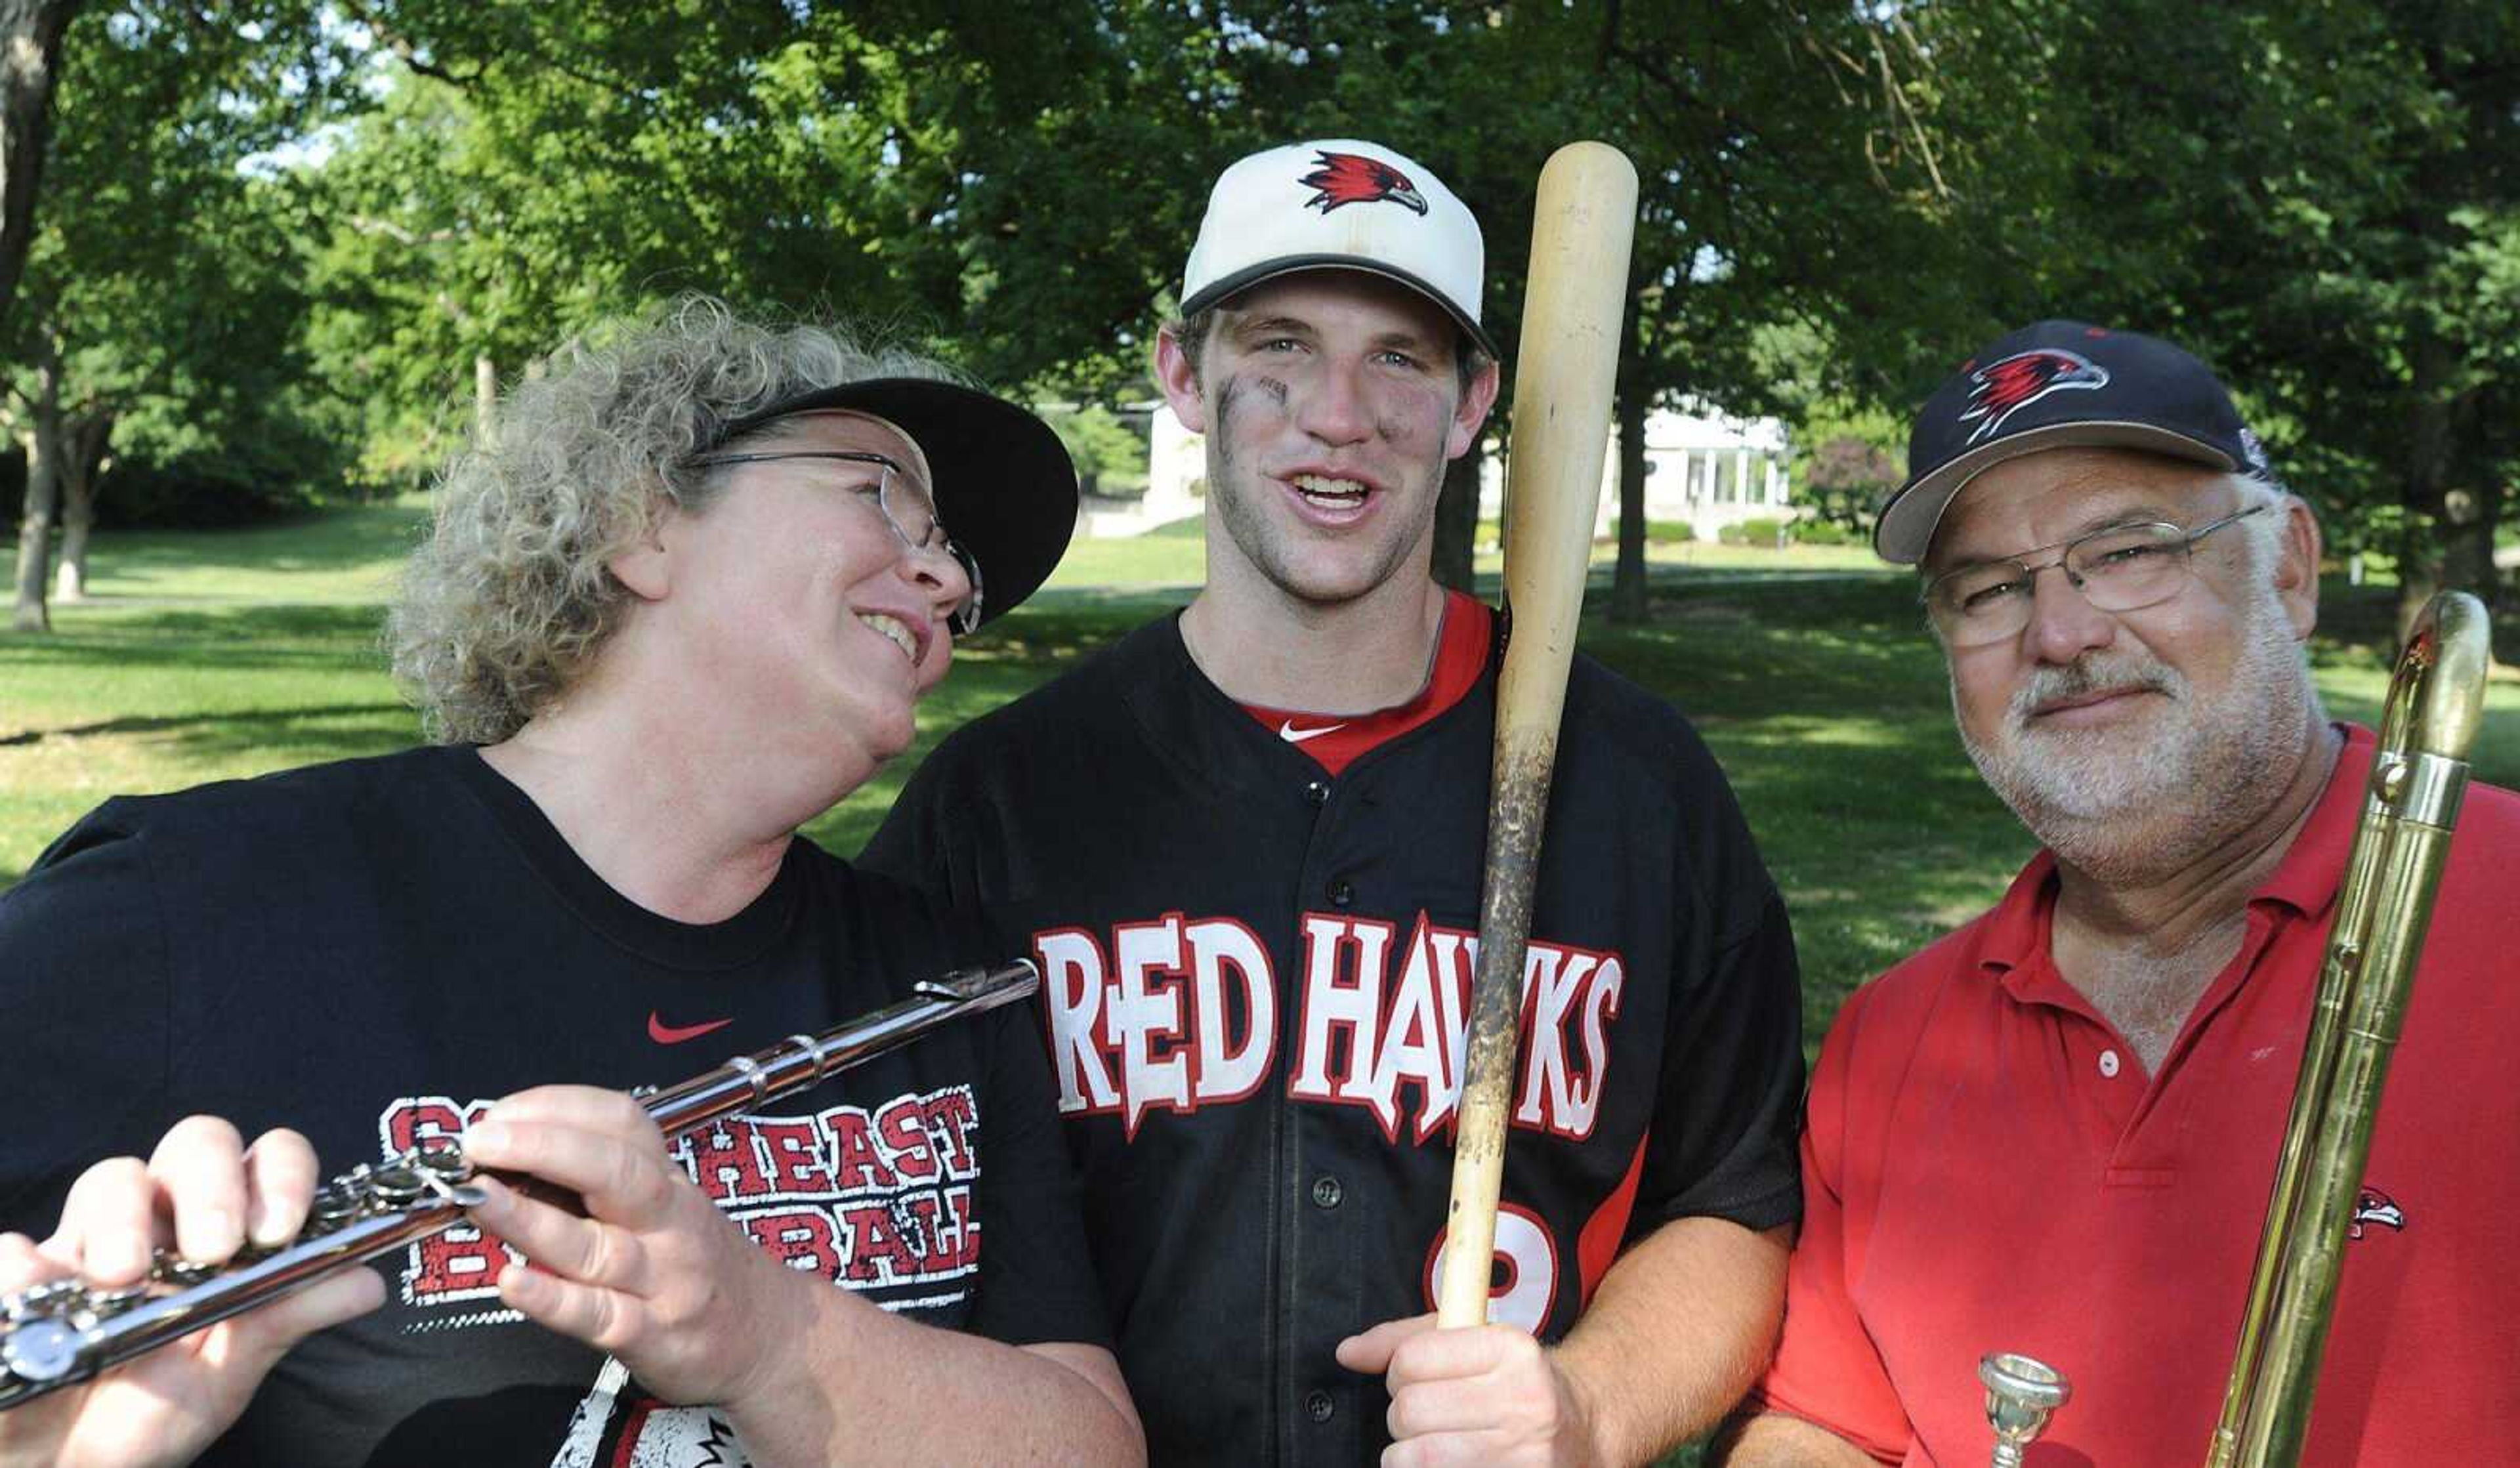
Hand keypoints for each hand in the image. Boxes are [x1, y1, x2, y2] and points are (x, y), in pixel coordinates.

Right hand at [0, 1118, 383, 1467]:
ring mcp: (87, 1243)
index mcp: (225, 1233)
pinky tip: (36, 1299)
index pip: (267, 1163)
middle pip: (196, 1144)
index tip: (280, 1228)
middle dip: (211, 1183)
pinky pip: (15, 1250)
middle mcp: (162, 1222)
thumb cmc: (152, 1411)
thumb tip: (368, 1284)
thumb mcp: (229, 1373)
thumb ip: (289, 1320)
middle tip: (213, 1247)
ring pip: (111, 1177)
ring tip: (124, 1277)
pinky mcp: (17, 1279)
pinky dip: (25, 1269)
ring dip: (124, 1218)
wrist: (66, 1466)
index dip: (282, 1175)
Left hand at [460, 1086, 808, 1411]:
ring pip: (596, 1245)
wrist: (771, 1336)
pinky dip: (555, 1300)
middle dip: (545, 1147)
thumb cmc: (699, 1264)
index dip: (556, 1108)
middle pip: (616, 1171)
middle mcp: (670, 1221)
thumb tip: (504, 1162)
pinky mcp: (655, 1338)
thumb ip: (596, 1186)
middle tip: (481, 1141)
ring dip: (530, 1218)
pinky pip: (602, 1316)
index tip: (498, 1115)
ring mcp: (663, 1281)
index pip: (620, 1122)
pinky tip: (513, 1283)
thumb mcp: (666, 1208)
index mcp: (667, 1180)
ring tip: (478, 1197)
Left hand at [1337, 1313, 1602, 1467]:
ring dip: (1408, 1455)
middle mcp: (1524, 1400)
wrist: (1583, 1428)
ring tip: (1432, 1445)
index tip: (1414, 1379)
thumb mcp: (1475, 1342)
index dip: (1399, 1372)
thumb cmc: (1516, 1383)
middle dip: (1403, 1417)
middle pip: (1409, 1411)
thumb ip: (1407, 1340)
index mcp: (1511, 1349)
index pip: (1411, 1359)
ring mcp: (1524, 1452)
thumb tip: (1347, 1352)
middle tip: (1427, 1418)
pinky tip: (1448, 1463)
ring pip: (1417, 1457)